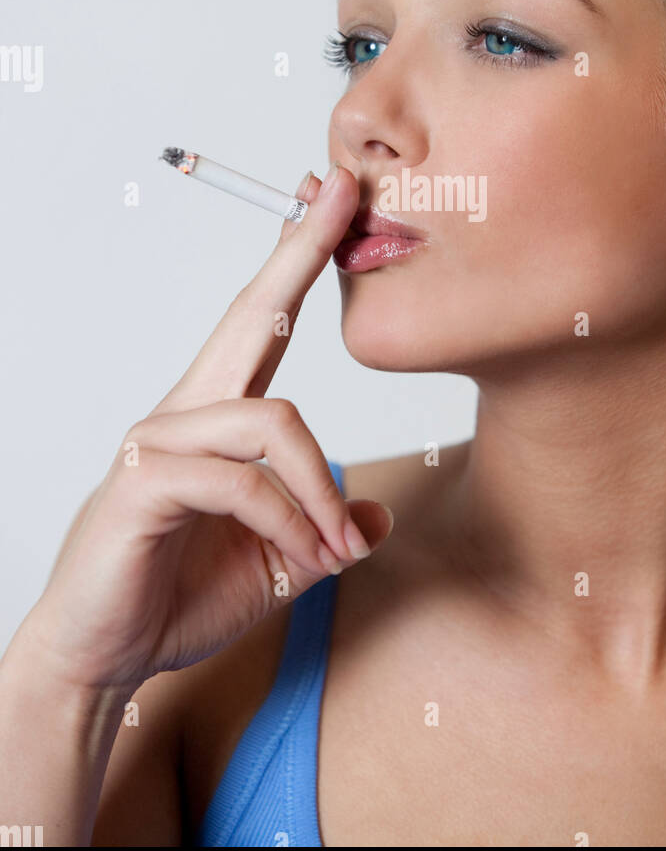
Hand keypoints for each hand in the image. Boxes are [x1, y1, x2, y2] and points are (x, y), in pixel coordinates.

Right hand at [21, 164, 390, 692]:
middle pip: (252, 316)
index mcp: (217, 419)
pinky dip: (287, 521)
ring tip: (334, 551)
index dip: (297, 260)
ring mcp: (159, 442)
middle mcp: (186, 413)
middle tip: (340, 189)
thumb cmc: (178, 598)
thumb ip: (323, 533)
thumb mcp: (278, 564)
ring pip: (273, 422)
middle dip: (301, 249)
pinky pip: (241, 482)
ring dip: (320, 491)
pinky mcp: (144, 484)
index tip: (327, 201)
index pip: (264, 324)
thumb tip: (377, 520)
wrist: (103, 660)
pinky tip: (302, 559)